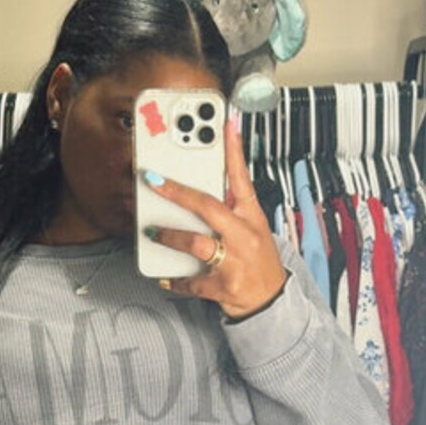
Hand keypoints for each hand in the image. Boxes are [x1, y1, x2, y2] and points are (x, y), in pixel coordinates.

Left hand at [142, 116, 287, 317]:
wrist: (272, 300)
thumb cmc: (258, 260)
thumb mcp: (253, 228)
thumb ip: (232, 207)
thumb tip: (201, 185)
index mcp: (252, 217)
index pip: (241, 178)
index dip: (233, 150)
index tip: (225, 124)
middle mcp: (243, 236)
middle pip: (209, 207)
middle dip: (178, 193)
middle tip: (153, 180)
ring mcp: (233, 261)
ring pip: (197, 243)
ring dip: (170, 237)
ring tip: (153, 233)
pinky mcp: (223, 286)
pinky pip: (192, 280)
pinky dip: (176, 279)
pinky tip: (165, 276)